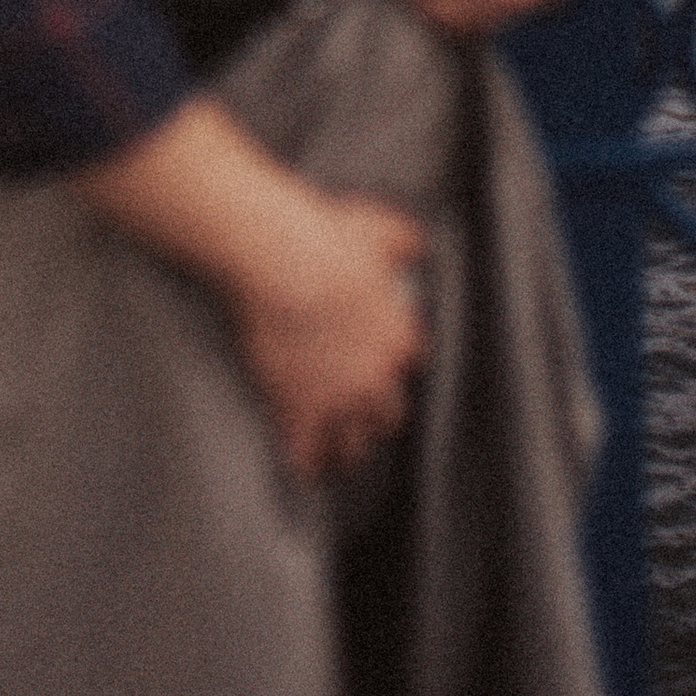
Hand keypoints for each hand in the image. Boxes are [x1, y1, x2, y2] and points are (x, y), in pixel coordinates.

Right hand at [67, 98, 422, 483]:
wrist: (280, 261)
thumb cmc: (326, 238)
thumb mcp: (379, 228)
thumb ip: (404, 241)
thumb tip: (416, 244)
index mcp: (400, 337)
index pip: (409, 364)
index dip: (391, 364)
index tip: (378, 364)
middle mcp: (376, 378)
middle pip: (388, 416)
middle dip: (376, 417)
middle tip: (361, 417)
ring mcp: (337, 400)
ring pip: (352, 446)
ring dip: (345, 451)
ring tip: (335, 456)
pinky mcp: (297, 410)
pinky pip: (306, 455)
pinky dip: (305, 463)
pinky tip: (301, 467)